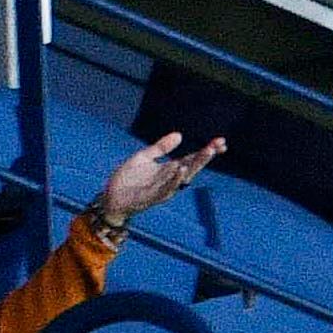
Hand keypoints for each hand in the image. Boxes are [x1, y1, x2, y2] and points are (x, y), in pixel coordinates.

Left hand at [93, 134, 218, 225]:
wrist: (111, 197)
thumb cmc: (128, 179)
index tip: (221, 141)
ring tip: (207, 152)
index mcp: (169, 170)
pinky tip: (181, 169)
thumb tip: (180, 134)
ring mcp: (162, 189)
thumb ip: (161, 147)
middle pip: (192, 166)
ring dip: (195, 165)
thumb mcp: (144, 157)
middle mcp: (170, 180)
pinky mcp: (151, 197)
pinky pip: (166, 189)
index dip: (206, 151)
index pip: (191, 158)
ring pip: (183, 178)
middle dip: (205, 156)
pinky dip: (175, 180)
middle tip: (219, 145)